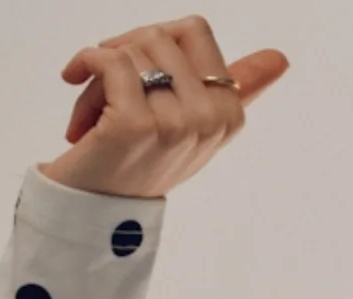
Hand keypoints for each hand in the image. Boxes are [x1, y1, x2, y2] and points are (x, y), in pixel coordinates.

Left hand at [41, 15, 289, 199]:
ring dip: (100, 72)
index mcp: (229, 114)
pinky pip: (109, 61)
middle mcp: (209, 119)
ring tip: (93, 109)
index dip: (153, 39)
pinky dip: (83, 61)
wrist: (94, 214)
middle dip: (125, 55)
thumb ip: (237, 89)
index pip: (194, 31)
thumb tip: (281, 58)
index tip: (131, 65)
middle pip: (159, 36)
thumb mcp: (194, 127)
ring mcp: (174, 122)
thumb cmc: (139, 165)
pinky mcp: (134, 124)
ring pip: (132, 50)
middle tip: (107, 92)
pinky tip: (72, 77)